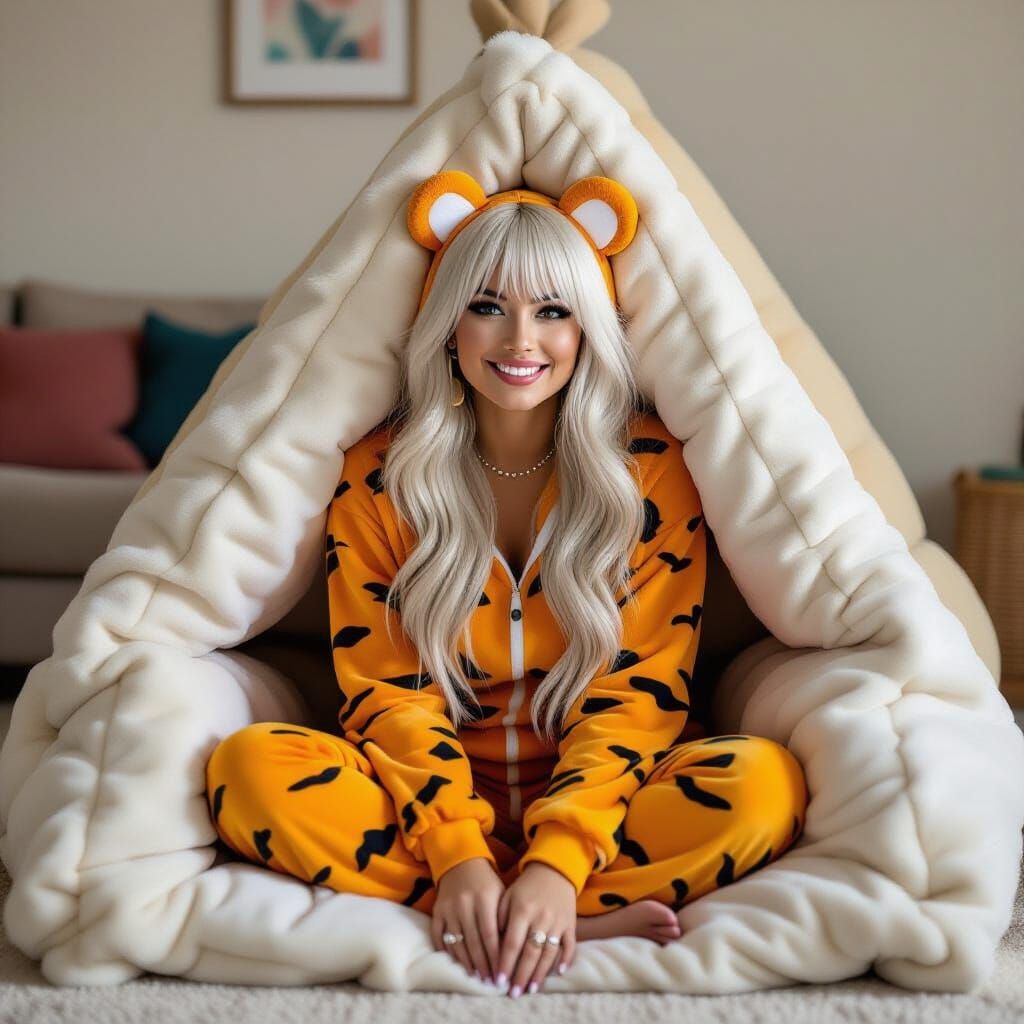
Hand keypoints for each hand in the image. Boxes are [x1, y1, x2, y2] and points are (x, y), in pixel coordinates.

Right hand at [430, 856, 504, 982]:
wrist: (461, 861)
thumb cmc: (487, 882)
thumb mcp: (501, 893)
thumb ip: (504, 918)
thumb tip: (511, 951)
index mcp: (485, 898)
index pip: (491, 935)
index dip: (495, 957)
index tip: (501, 974)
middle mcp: (465, 903)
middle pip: (474, 942)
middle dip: (483, 965)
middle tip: (489, 982)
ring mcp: (448, 908)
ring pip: (457, 942)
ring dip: (467, 963)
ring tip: (476, 977)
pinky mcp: (437, 910)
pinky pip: (439, 936)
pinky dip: (447, 952)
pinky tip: (457, 963)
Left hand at [495, 862, 575, 995]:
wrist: (554, 869)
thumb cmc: (526, 886)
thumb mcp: (508, 896)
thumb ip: (500, 919)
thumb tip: (493, 946)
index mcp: (523, 910)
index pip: (512, 943)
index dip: (505, 963)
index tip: (498, 981)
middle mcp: (541, 917)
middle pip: (531, 952)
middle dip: (521, 975)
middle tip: (513, 993)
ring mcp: (558, 921)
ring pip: (549, 952)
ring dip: (540, 973)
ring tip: (531, 989)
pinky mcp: (571, 923)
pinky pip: (570, 944)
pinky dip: (566, 959)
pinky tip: (559, 972)